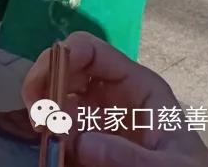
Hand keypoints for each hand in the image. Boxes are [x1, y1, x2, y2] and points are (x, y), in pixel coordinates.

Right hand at [22, 31, 207, 166]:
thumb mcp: (170, 166)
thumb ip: (128, 156)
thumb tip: (80, 141)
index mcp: (136, 85)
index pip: (90, 51)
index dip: (61, 57)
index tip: (43, 84)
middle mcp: (110, 95)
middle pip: (65, 70)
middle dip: (44, 85)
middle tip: (37, 116)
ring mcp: (96, 119)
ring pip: (55, 100)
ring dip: (43, 113)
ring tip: (46, 141)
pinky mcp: (86, 143)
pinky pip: (58, 131)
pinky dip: (47, 138)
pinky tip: (52, 154)